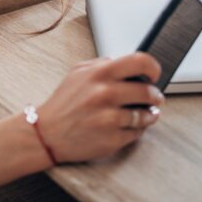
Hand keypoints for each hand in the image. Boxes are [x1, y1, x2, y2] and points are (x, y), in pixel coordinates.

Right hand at [36, 53, 163, 162]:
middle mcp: (105, 94)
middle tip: (154, 98)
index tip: (154, 75)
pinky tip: (129, 126)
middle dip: (155, 96)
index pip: (140, 62)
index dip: (153, 67)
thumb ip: (101, 64)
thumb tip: (126, 63)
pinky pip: (136, 133)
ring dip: (148, 114)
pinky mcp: (112, 139)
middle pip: (148, 91)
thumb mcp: (77, 73)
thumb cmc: (63, 103)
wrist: (46, 134)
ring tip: (144, 113)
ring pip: (145, 115)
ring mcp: (109, 118)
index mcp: (99, 74)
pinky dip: (137, 130)